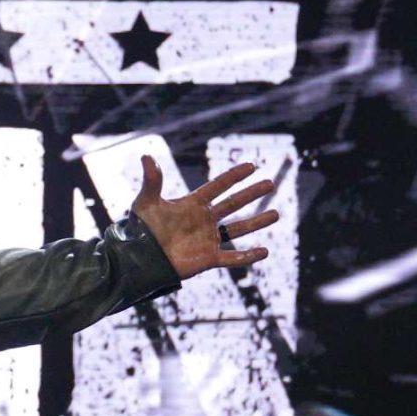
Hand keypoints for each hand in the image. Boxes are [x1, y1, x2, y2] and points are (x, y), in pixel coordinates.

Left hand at [130, 156, 278, 279]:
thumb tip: (147, 156)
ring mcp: (208, 239)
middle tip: (271, 183)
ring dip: (257, 222)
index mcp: (193, 204)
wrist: (139, 259)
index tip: (251, 166)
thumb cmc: (141, 230)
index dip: (234, 176)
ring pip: (238, 228)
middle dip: (251, 194)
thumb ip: (152, 180)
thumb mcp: (146, 202)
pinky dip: (248, 256)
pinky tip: (264, 251)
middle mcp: (204, 220)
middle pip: (233, 204)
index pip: (218, 186)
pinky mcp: (208, 258)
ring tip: (276, 214)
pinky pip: (232, 257)